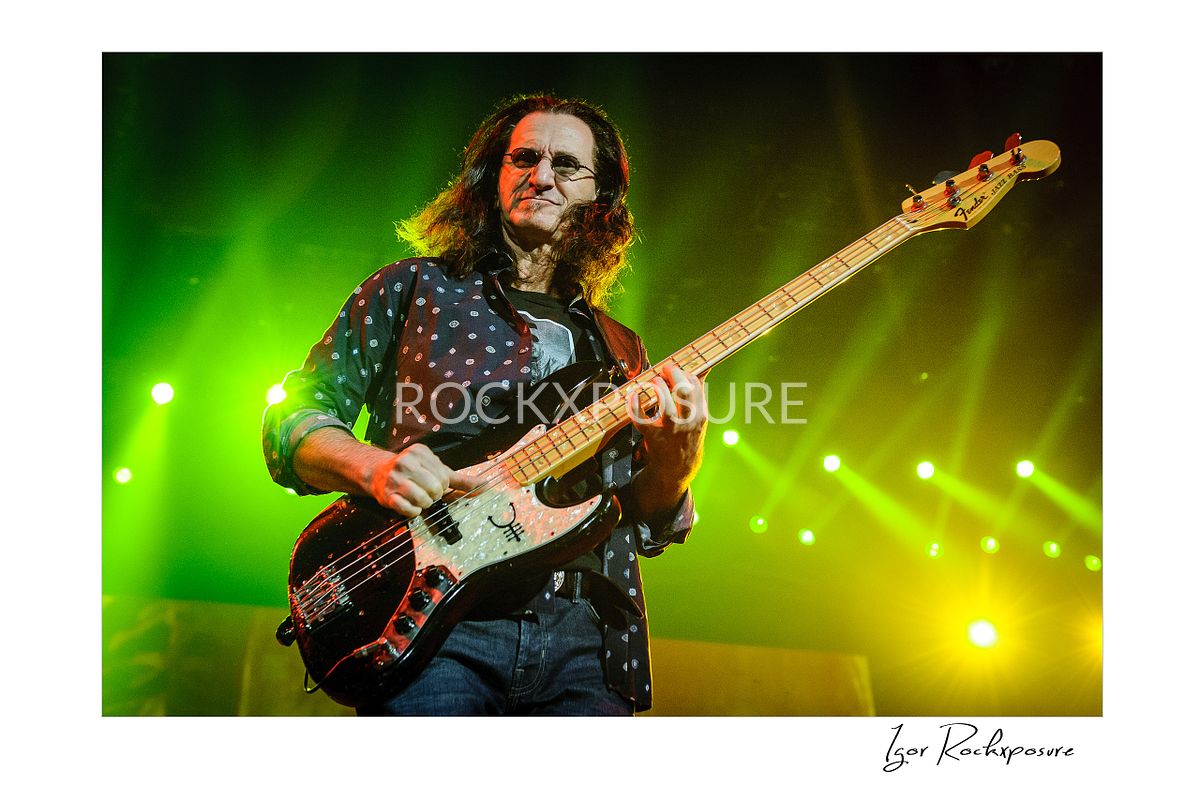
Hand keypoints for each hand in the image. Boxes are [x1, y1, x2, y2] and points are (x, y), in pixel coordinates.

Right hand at [367, 443, 481, 517]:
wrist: (378, 473)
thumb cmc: (413, 472)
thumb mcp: (436, 470)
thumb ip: (461, 479)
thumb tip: (485, 485)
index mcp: (420, 452)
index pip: (444, 477)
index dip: (442, 486)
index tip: (433, 483)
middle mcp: (406, 462)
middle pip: (435, 488)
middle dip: (434, 495)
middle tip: (427, 493)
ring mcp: (394, 479)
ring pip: (422, 500)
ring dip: (424, 504)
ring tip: (419, 499)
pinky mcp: (387, 495)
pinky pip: (408, 510)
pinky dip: (413, 511)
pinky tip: (410, 505)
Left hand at [626, 364, 707, 490]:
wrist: (678, 468)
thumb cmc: (686, 438)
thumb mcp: (698, 418)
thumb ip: (698, 396)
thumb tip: (703, 370)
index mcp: (700, 415)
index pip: (695, 385)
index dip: (683, 372)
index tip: (674, 370)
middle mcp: (687, 422)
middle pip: (683, 392)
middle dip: (673, 375)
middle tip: (664, 369)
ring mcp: (670, 430)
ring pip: (665, 404)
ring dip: (657, 387)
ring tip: (653, 381)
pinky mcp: (653, 437)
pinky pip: (641, 420)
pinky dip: (634, 406)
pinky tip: (633, 395)